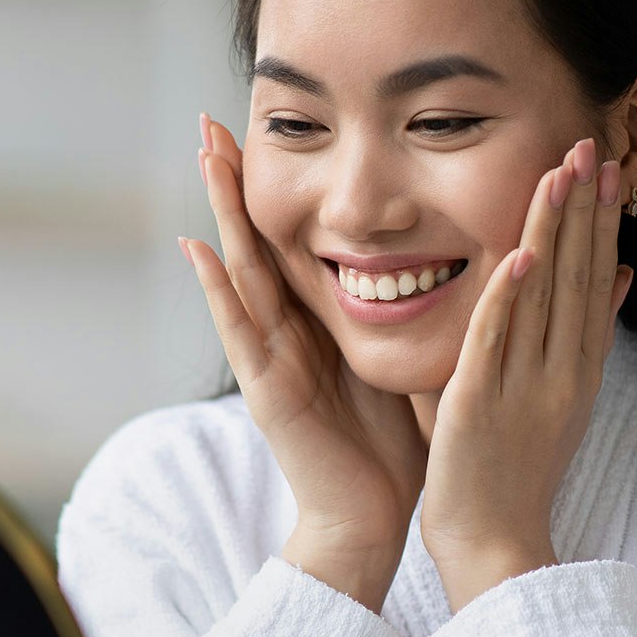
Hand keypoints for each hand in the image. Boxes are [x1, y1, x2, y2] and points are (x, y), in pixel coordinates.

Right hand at [181, 115, 427, 603]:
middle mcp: (289, 330)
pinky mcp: (270, 391)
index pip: (294, 241)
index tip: (271, 132)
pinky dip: (218, 291)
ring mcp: (273, 358)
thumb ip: (401, 312)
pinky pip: (240, 332)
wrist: (374, 515)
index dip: (279, 190)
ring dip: (222, 214)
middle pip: (260, 241)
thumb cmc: (391, 438)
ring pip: (243, 271)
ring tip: (205, 156)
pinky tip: (198, 247)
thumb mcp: (396, 355)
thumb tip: (437, 260)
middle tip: (215, 121)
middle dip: (238, 184)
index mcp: (321, 322)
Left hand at [419, 137, 632, 609]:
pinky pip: (498, 340)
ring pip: (544, 296)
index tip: (607, 169)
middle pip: (578, 276)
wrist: (494, 540)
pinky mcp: (482, 402)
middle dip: (585, 208)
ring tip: (563, 174)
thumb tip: (621, 273)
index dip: (602, 222)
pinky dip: (510, 296)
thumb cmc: (520, 463)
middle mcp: (563, 370)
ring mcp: (526, 386)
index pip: (596, 279)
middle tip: (591, 145)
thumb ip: (586, 332)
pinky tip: (521, 251)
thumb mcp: (567, 393)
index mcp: (579, 365)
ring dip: (554, 232)